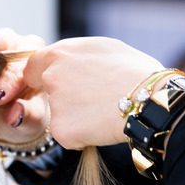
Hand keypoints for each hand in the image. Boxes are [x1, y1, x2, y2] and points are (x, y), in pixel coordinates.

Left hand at [23, 37, 163, 148]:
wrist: (152, 100)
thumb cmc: (135, 71)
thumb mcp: (103, 48)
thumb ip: (76, 56)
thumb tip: (67, 61)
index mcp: (59, 53)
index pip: (32, 67)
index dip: (44, 77)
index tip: (60, 84)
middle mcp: (51, 77)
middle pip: (47, 92)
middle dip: (63, 98)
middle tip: (92, 100)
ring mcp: (55, 104)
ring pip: (59, 115)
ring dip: (75, 117)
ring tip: (104, 111)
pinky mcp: (61, 130)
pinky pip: (68, 135)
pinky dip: (81, 136)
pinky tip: (102, 126)